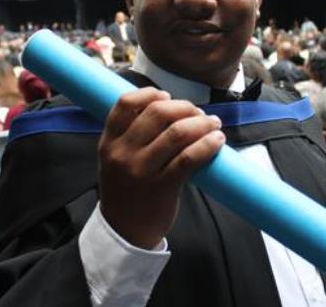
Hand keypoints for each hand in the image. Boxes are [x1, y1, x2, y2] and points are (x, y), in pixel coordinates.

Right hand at [98, 87, 224, 248]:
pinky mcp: (162, 187)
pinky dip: (207, 145)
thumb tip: (171, 109)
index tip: (167, 96)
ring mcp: (142, 170)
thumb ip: (131, 136)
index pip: (124, 104)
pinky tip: (217, 141)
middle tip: (198, 112)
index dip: (149, 94)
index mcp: (109, 143)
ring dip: (201, 123)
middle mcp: (123, 154)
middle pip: (157, 113)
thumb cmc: (126, 190)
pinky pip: (189, 158)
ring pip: (177, 133)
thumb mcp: (115, 160)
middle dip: (184, 107)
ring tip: (213, 124)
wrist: (125, 231)